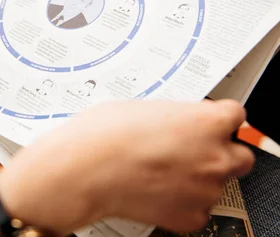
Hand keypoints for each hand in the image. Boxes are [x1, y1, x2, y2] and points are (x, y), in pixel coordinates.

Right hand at [0, 100, 253, 235]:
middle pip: (240, 154)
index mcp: (207, 122)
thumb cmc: (104, 134)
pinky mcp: (191, 216)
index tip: (205, 123)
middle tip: (189, 149)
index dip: (216, 118)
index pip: (235, 114)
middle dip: (218, 151)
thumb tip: (179, 122)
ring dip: (198, 177)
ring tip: (162, 170)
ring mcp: (206, 189)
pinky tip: (157, 189)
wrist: (84, 170)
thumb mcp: (145, 107)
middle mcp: (215, 156)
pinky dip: (182, 201)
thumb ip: (177, 116)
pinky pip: (198, 208)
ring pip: (218, 183)